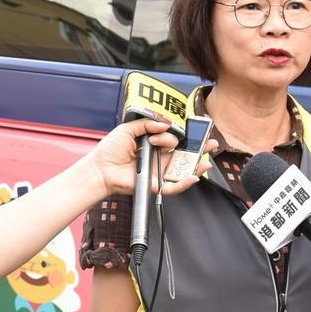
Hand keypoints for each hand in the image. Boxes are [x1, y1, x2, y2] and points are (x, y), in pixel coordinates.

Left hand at [84, 119, 213, 197]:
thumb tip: (165, 125)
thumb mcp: (128, 129)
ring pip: (182, 170)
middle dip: (199, 148)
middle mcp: (159, 158)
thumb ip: (147, 124)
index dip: (188, 134)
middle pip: (184, 154)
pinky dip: (183, 183)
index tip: (200, 128)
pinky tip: (192, 176)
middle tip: (211, 143)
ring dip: (196, 166)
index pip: (175, 138)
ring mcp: (158, 171)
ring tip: (206, 160)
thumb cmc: (110, 150)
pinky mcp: (154, 185)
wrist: (99, 168)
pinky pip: (172, 186)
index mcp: (154, 144)